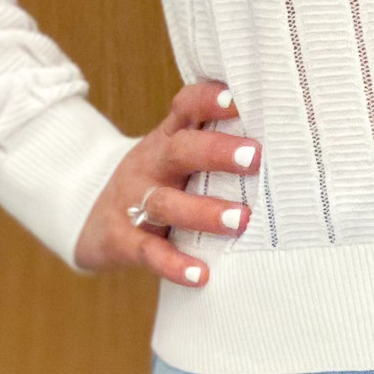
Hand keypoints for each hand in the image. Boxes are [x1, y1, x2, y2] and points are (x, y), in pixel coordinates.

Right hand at [72, 77, 257, 284]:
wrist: (88, 218)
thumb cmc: (155, 183)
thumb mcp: (173, 157)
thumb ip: (213, 145)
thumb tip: (285, 138)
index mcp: (166, 139)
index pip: (185, 108)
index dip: (208, 100)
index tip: (236, 98)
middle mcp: (150, 165)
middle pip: (179, 151)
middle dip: (216, 152)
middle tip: (255, 157)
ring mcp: (133, 202)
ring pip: (166, 203)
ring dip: (204, 211)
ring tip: (242, 219)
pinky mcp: (122, 240)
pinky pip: (148, 251)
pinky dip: (173, 264)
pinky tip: (200, 274)